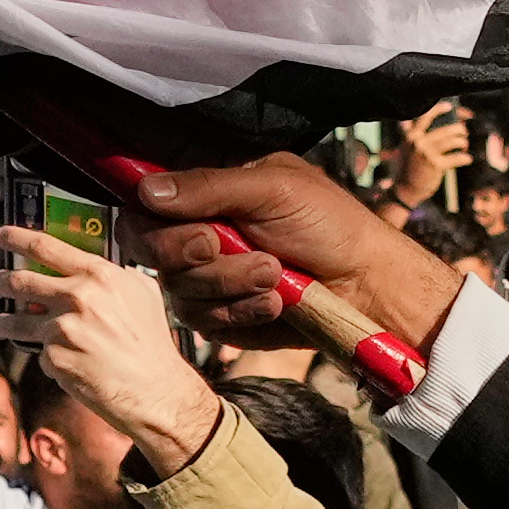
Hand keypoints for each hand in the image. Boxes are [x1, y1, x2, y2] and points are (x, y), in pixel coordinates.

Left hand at [0, 228, 221, 468]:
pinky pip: (39, 353)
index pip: (45, 246)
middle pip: (18, 281)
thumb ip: (116, 274)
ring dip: (3, 322)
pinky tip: (61, 361)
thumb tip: (93, 265)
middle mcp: (76, 297)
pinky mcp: (54, 359)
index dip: (15, 237)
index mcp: (98, 275)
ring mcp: (61, 329)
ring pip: (14, 321)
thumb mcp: (143, 293)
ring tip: (2, 325)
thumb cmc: (151, 342)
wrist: (153, 389)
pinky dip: (46, 356)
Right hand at [120, 152, 460, 358]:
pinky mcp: (221, 318)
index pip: (144, 208)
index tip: (204, 233)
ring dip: (232, 284)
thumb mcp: (273, 188)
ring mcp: (206, 281)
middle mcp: (196, 237)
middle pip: (153, 252)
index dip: (156, 224)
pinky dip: (243, 311)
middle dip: (203, 257)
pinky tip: (276, 302)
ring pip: (180, 291)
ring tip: (276, 273)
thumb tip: (146, 189)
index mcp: (205, 197)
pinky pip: (205, 322)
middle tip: (243, 249)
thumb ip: (210, 186)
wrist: (364, 283)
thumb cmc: (328, 224)